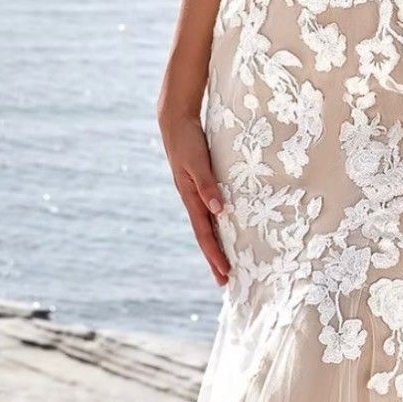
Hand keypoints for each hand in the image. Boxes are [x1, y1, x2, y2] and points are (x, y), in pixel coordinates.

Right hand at [158, 105, 229, 284]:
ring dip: (216, 245)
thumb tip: (219, 211)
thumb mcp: (198, 162)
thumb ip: (208, 184)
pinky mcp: (200, 184)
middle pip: (205, 235)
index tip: (226, 274)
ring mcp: (195, 193)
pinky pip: (209, 211)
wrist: (176, 120)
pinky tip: (225, 228)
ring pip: (207, 225)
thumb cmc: (188, 140)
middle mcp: (192, 199)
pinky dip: (217, 225)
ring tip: (225, 262)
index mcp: (190, 197)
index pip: (204, 234)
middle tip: (225, 281)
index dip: (215, 254)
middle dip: (215, 258)